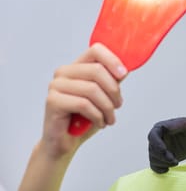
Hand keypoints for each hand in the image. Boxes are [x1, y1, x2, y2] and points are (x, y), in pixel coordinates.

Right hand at [43, 43, 126, 157]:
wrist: (65, 143)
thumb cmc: (83, 119)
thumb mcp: (104, 96)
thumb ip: (112, 80)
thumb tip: (124, 69)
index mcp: (76, 66)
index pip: (96, 50)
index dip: (113, 60)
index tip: (123, 74)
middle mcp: (64, 72)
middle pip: (97, 70)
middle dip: (114, 91)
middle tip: (118, 105)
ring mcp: (56, 86)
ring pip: (92, 89)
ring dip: (107, 107)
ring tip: (109, 118)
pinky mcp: (53, 101)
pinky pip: (83, 104)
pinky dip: (97, 116)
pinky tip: (99, 122)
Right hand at [148, 115, 185, 172]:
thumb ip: (175, 125)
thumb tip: (165, 128)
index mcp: (160, 128)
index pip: (152, 136)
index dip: (156, 144)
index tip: (164, 150)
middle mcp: (158, 138)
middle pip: (152, 150)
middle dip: (162, 156)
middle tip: (174, 159)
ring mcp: (159, 149)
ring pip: (153, 159)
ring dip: (163, 163)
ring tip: (175, 162)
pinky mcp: (163, 158)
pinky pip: (155, 165)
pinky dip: (160, 169)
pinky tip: (168, 169)